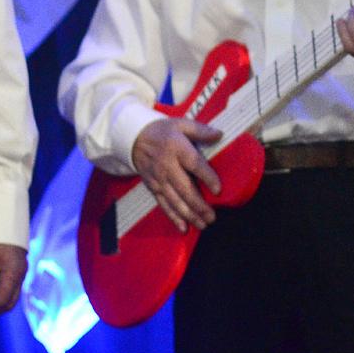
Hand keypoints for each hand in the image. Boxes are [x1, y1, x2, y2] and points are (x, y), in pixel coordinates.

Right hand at [131, 117, 222, 231]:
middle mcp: (167, 166)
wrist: (133, 138)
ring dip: (189, 215)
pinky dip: (173, 217)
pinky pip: (164, 204)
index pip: (193, 164)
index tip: (218, 189)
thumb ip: (201, 130)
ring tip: (203, 224)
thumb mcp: (181, 124)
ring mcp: (159, 179)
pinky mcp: (153, 188)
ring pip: (174, 200)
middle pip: (184, 188)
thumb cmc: (163, 131)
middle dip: (198, 205)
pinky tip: (183, 228)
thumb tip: (219, 135)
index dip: (206, 177)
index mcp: (176, 148)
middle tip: (212, 217)